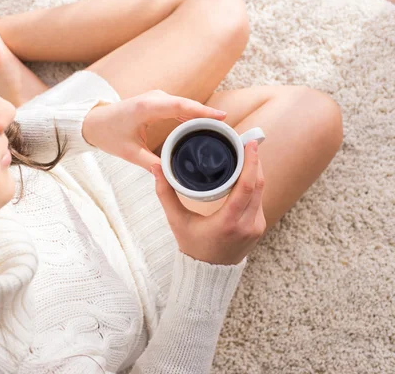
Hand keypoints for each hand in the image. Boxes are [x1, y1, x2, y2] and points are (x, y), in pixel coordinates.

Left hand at [82, 90, 226, 169]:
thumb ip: (151, 164)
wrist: (93, 121)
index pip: (181, 106)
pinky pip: (179, 107)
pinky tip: (204, 127)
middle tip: (229, 129)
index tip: (222, 117)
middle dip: (208, 115)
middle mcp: (154, 99)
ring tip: (221, 129)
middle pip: (187, 105)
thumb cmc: (109, 134)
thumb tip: (170, 175)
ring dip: (201, 115)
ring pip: (184, 105)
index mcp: (147, 108)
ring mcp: (156, 99)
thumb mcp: (129, 153)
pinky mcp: (157, 102)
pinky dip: (191, 115)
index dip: (202, 111)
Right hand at [151, 141, 265, 265]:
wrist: (207, 274)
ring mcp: (257, 227)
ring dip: (256, 173)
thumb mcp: (176, 220)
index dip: (250, 163)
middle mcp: (247, 225)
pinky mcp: (259, 228)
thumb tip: (155, 167)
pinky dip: (254, 186)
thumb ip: (165, 193)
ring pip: (261, 192)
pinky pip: (259, 201)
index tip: (249, 145)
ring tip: (247, 155)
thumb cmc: (191, 246)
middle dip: (255, 162)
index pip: (246, 187)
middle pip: (258, 185)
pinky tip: (247, 174)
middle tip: (247, 143)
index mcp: (228, 222)